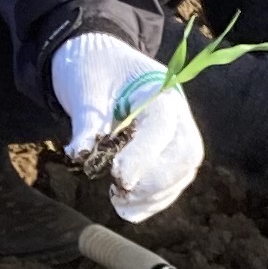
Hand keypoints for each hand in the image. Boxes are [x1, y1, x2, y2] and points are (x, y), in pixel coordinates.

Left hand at [50, 29, 208, 221]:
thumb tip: (82, 155)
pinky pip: (173, 182)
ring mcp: (177, 134)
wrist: (99, 61)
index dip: (144, 155)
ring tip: (118, 202)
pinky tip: (127, 207)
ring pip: (182, 173)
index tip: (117, 176)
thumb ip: (87, 122)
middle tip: (119, 191)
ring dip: (154, 196)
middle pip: (185, 155)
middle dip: (156, 182)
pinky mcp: (169, 152)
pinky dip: (153, 200)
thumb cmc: (92, 70)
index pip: (163, 125)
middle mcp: (177, 113)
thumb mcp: (85, 89)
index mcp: (159, 89)